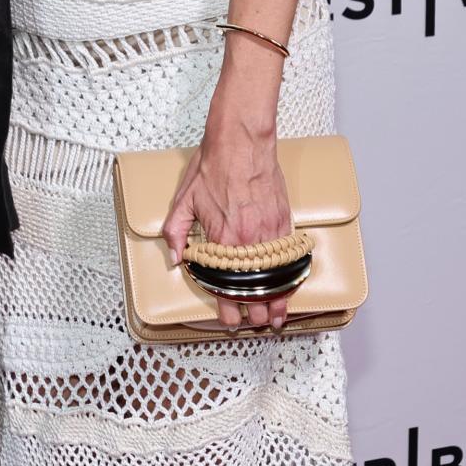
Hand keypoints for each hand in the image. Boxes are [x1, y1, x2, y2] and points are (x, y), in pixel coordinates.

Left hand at [162, 115, 295, 332]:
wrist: (241, 142)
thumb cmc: (214, 166)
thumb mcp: (184, 198)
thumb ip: (176, 231)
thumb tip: (176, 257)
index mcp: (223, 239)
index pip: (226, 286)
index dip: (228, 308)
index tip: (230, 319)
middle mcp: (248, 241)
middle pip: (255, 289)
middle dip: (255, 311)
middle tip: (253, 323)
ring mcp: (270, 232)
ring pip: (276, 278)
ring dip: (277, 301)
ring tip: (276, 318)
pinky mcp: (284, 222)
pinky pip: (288, 258)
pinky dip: (289, 277)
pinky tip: (288, 287)